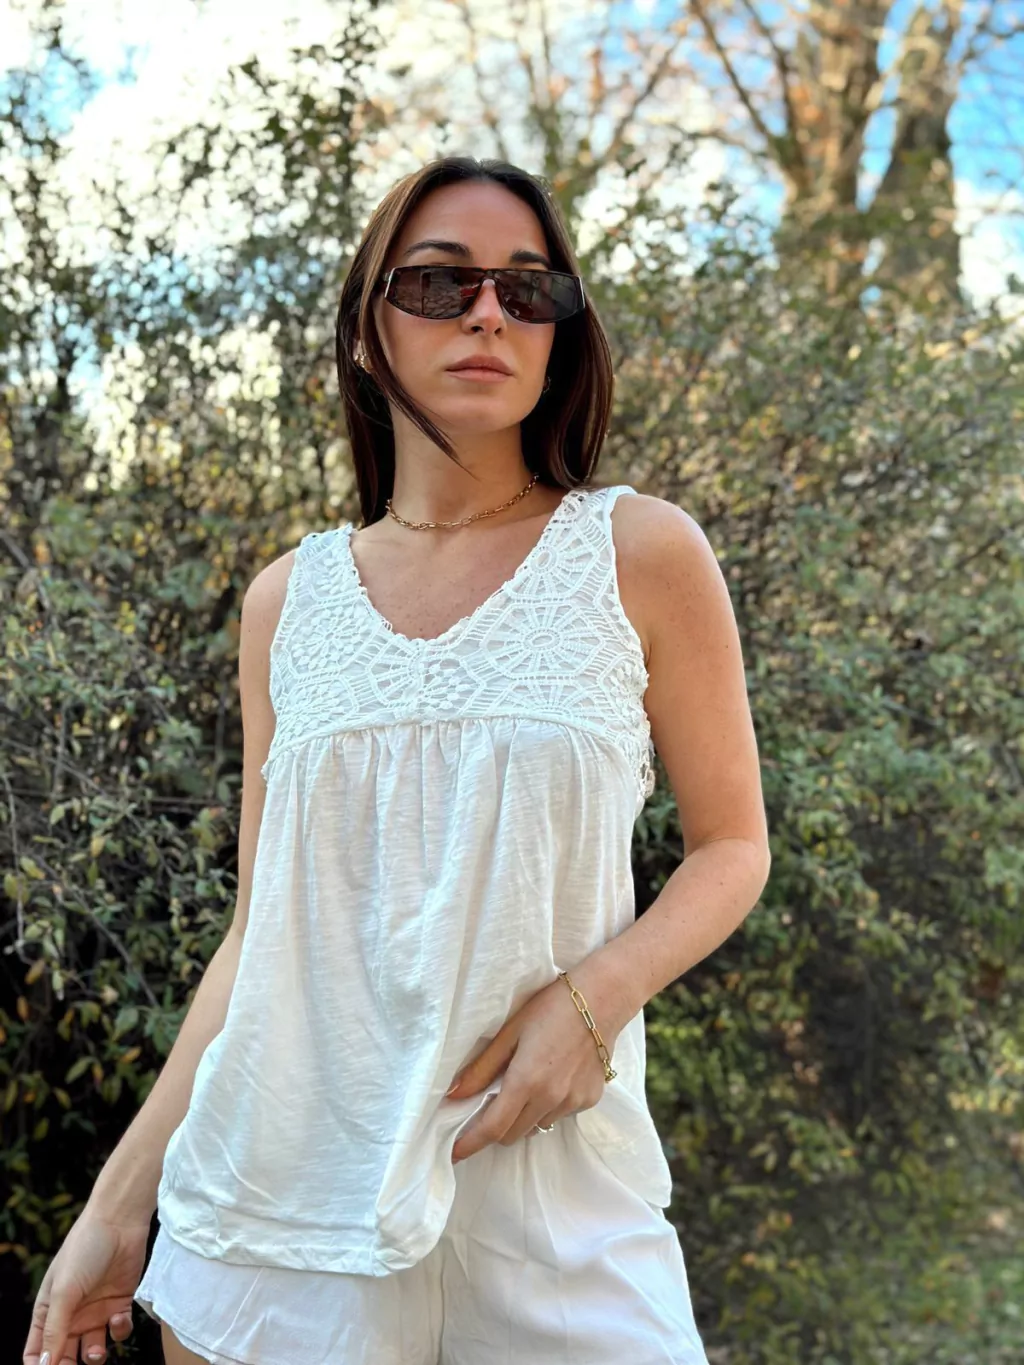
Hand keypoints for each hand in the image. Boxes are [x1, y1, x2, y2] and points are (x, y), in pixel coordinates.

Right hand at [22, 1203, 150, 1364]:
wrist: (119, 1220)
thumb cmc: (84, 1249)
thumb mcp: (64, 1291)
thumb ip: (55, 1330)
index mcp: (49, 1311)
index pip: (37, 1351)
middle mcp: (71, 1314)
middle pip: (64, 1356)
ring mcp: (96, 1310)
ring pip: (93, 1350)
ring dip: (95, 1356)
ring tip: (97, 1350)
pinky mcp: (120, 1303)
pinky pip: (119, 1331)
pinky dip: (119, 1331)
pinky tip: (118, 1318)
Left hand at [446, 964, 623, 1163]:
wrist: (602, 999)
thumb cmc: (550, 1008)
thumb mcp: (509, 1032)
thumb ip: (481, 1068)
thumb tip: (452, 1095)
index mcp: (526, 1081)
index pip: (492, 1128)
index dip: (469, 1145)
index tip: (453, 1155)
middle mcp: (551, 1099)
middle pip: (512, 1135)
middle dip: (495, 1128)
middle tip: (489, 1103)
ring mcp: (573, 1102)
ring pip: (536, 1126)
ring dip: (523, 1116)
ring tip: (525, 1082)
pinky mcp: (589, 1100)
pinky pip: (559, 1115)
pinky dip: (547, 1105)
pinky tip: (552, 1077)